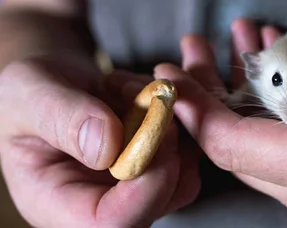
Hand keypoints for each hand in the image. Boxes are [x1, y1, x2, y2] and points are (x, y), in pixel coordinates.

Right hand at [0, 53, 199, 226]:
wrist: (50, 83)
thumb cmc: (26, 94)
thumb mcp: (28, 94)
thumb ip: (62, 118)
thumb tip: (106, 147)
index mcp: (59, 203)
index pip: (113, 222)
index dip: (146, 187)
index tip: (155, 135)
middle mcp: (101, 202)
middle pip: (160, 200)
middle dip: (165, 145)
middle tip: (148, 97)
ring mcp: (133, 186)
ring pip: (183, 173)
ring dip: (171, 124)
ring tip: (133, 88)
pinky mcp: (156, 164)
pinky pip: (188, 148)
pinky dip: (178, 116)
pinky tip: (145, 92)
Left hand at [157, 19, 286, 223]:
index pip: (236, 147)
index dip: (196, 112)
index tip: (170, 77)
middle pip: (235, 149)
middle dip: (205, 100)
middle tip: (189, 54)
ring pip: (253, 148)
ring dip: (231, 100)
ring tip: (226, 50)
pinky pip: (277, 148)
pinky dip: (261, 110)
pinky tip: (265, 70)